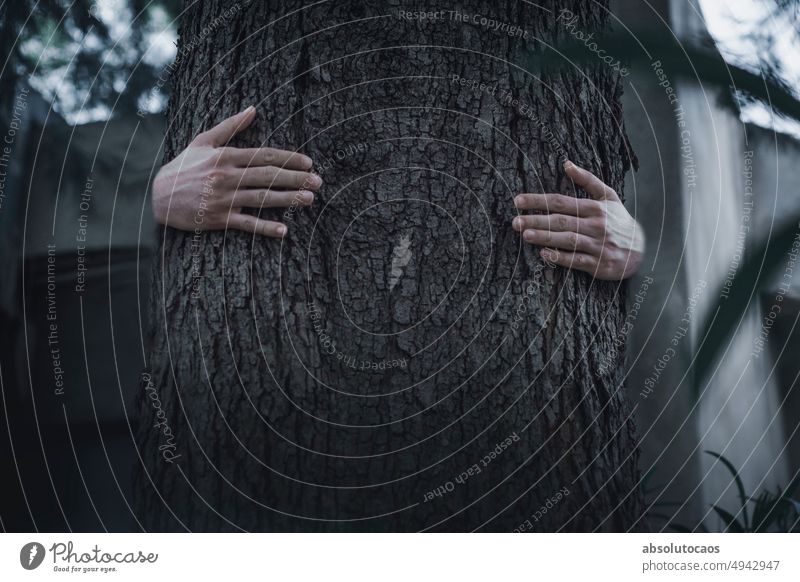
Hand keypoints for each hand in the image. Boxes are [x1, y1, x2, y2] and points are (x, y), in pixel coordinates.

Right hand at [152, 105, 320, 236]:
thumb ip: (230, 126)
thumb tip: (254, 109)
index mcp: (225, 156)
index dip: (288, 158)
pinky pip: (247, 224)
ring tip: (309, 200)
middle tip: (318, 182)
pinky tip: (284, 231)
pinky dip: (265, 228)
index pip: (263, 155)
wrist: (155, 196)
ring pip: (262, 198)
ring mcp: (223, 198)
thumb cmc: (182, 167)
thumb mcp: (203, 141)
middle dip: (296, 178)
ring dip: (288, 199)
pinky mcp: (219, 219)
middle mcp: (226, 176)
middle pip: (268, 176)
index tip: (308, 162)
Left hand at [513, 160, 643, 280]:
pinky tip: (544, 254)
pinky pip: (576, 260)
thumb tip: (566, 163)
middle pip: (561, 221)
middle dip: (537, 220)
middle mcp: (596, 225)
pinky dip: (560, 257)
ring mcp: (598, 245)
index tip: (518, 201)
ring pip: (567, 240)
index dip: (538, 200)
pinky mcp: (598, 264)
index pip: (561, 202)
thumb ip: (587, 180)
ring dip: (546, 237)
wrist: (643, 249)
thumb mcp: (608, 196)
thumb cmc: (619, 221)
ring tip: (526, 235)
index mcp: (595, 208)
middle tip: (515, 221)